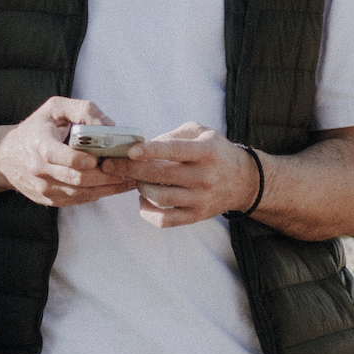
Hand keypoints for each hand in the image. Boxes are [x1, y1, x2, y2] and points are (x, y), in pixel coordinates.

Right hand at [0, 98, 131, 207]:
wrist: (6, 157)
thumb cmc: (35, 129)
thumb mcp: (54, 109)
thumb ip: (82, 110)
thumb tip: (109, 125)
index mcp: (40, 145)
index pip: (64, 157)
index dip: (85, 160)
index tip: (102, 157)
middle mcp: (40, 170)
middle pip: (78, 178)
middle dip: (106, 175)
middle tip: (129, 169)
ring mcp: (44, 189)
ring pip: (81, 193)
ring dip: (108, 188)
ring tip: (130, 178)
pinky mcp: (49, 200)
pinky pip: (78, 200)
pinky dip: (99, 193)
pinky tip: (114, 186)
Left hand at [125, 123, 261, 228]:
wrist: (243, 182)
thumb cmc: (215, 152)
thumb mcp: (201, 133)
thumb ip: (174, 135)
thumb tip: (145, 146)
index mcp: (206, 152)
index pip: (175, 151)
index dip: (150, 150)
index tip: (130, 150)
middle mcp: (204, 177)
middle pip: (160, 175)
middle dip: (130, 169)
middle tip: (110, 164)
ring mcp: (200, 199)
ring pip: (158, 197)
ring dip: (139, 187)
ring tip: (136, 179)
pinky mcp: (195, 216)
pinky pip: (164, 220)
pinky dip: (147, 211)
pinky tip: (144, 200)